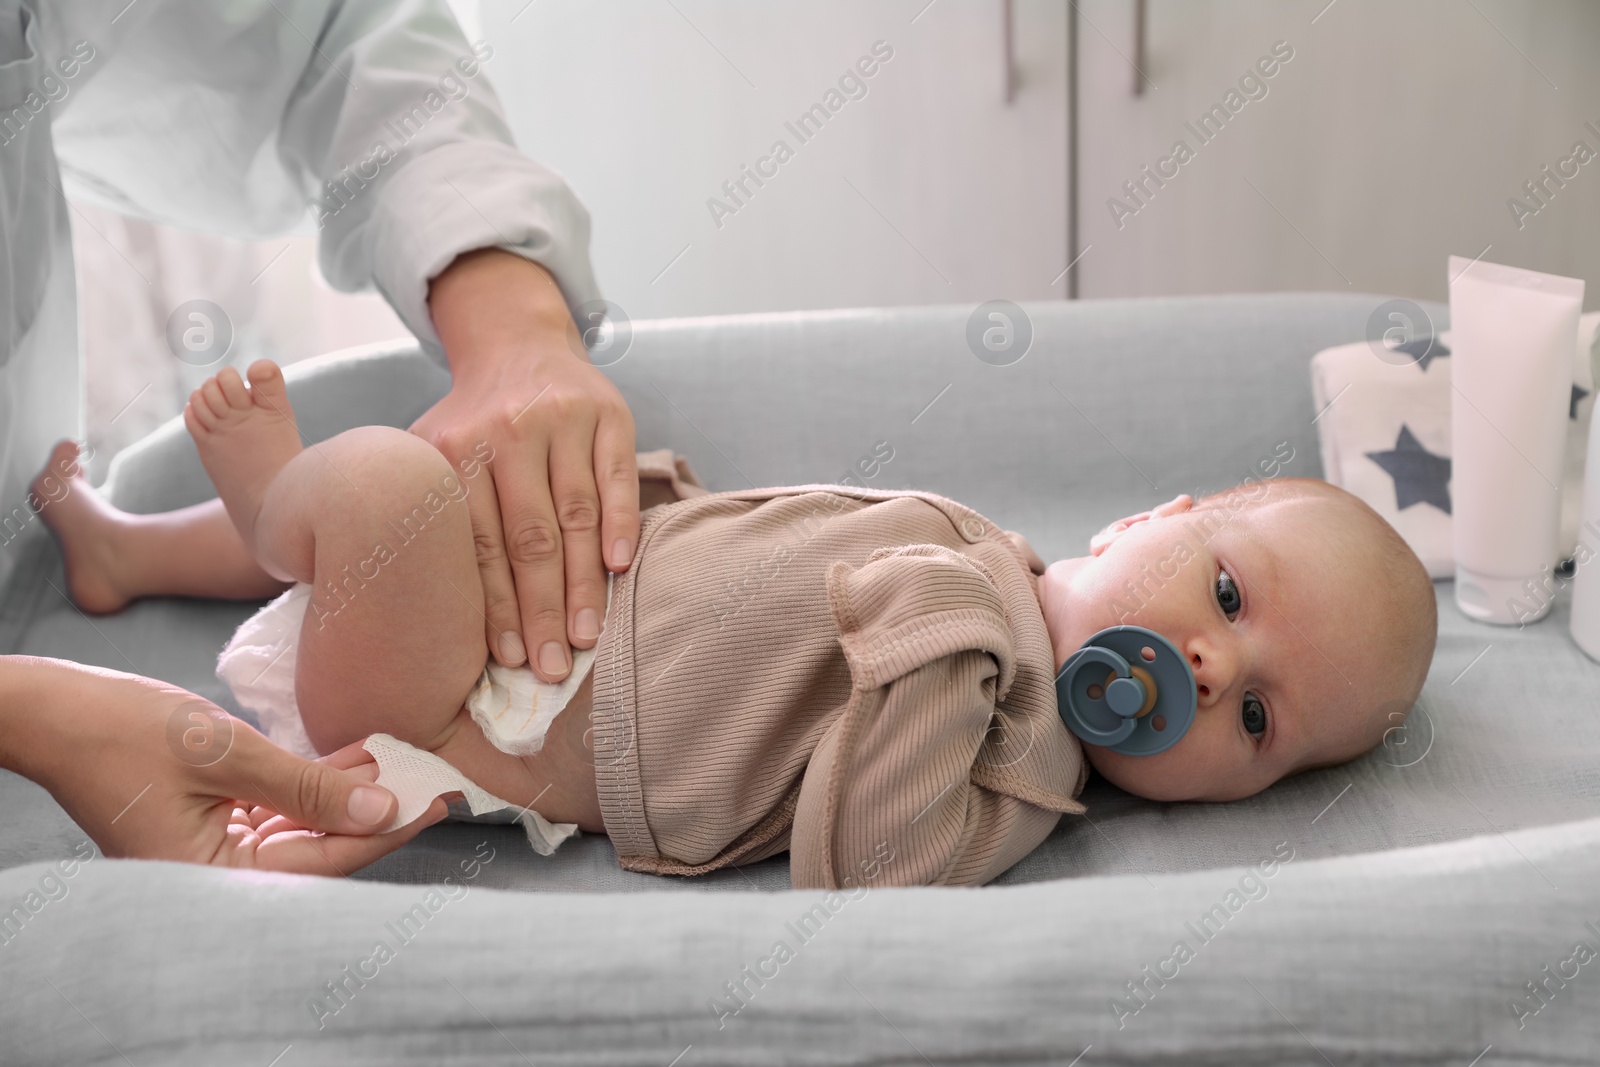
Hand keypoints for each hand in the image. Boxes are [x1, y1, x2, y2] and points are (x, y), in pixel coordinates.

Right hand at [5, 658, 445, 874]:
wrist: (55, 710)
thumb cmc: (125, 731)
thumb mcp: (229, 755)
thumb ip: (309, 787)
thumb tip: (382, 812)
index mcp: (211, 878)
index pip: (323, 861)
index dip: (384, 831)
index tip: (435, 802)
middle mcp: (213, 874)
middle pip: (317, 848)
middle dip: (374, 814)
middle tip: (432, 781)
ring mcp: (211, 845)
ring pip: (301, 826)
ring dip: (347, 795)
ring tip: (402, 763)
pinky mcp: (210, 816)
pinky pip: (276, 808)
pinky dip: (313, 785)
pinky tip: (355, 760)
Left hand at [417, 248, 638, 681]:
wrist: (516, 343)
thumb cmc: (469, 424)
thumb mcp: (423, 451)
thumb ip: (412, 514)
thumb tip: (380, 607)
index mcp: (454, 450)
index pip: (478, 545)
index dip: (494, 607)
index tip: (508, 662)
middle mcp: (506, 432)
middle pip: (529, 538)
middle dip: (542, 612)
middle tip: (551, 671)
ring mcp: (560, 420)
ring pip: (576, 515)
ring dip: (583, 584)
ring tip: (587, 640)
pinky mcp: (608, 414)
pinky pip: (616, 478)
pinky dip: (620, 525)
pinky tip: (619, 570)